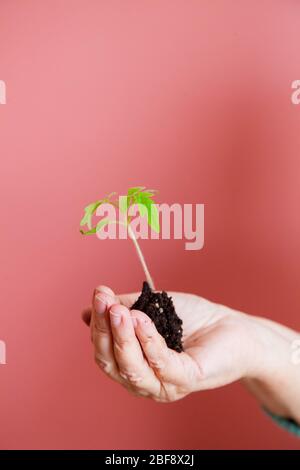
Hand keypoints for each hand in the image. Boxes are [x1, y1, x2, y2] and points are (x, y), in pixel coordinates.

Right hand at [82, 285, 267, 401]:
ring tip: (119, 310)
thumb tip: (86, 312)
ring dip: (122, 336)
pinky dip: (148, 340)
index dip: (98, 323)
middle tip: (104, 300)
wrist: (232, 327)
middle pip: (111, 362)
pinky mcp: (185, 380)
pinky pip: (160, 363)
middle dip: (104, 330)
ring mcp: (163, 385)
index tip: (99, 294)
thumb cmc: (193, 319)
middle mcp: (143, 381)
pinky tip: (141, 318)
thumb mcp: (150, 309)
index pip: (104, 350)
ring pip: (131, 367)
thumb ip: (121, 310)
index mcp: (132, 364)